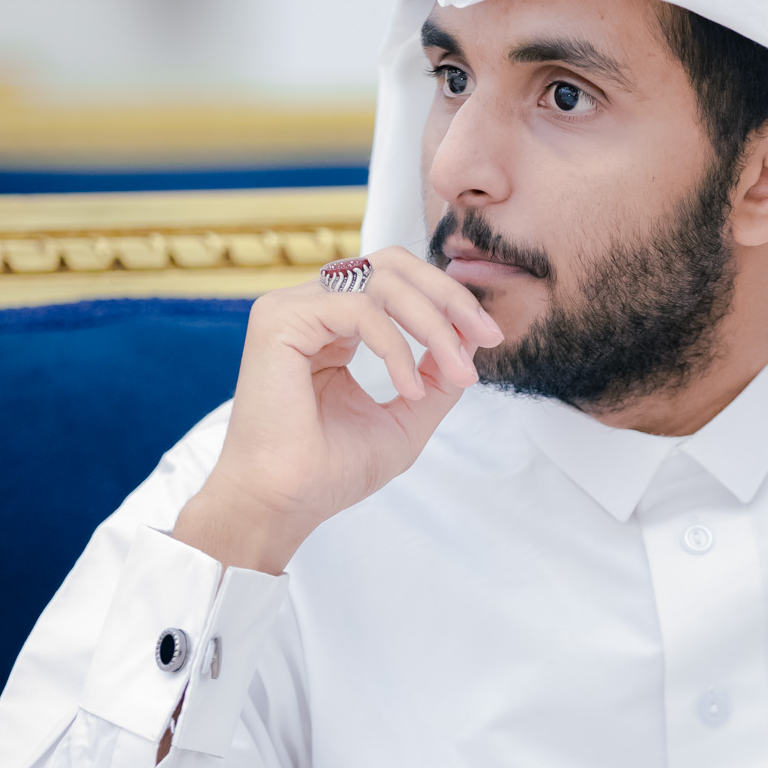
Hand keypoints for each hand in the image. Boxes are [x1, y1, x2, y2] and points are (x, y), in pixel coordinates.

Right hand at [173, 248, 503, 572]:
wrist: (284, 503)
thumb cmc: (329, 471)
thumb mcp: (406, 417)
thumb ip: (436, 376)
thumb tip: (470, 339)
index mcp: (334, 326)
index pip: (397, 282)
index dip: (448, 300)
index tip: (489, 339)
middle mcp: (311, 308)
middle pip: (392, 263)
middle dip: (449, 295)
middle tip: (486, 336)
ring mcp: (291, 308)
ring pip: (381, 281)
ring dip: (433, 325)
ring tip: (455, 373)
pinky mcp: (279, 320)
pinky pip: (358, 308)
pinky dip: (396, 347)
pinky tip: (408, 389)